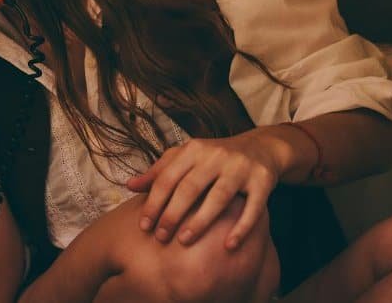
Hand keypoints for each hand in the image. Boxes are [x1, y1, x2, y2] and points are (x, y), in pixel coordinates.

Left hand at [126, 128, 287, 249]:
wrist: (260, 147)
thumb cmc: (213, 157)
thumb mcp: (186, 157)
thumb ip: (159, 172)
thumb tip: (128, 186)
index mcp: (193, 149)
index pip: (168, 178)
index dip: (154, 202)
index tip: (143, 225)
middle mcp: (216, 156)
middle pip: (190, 188)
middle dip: (172, 214)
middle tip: (160, 237)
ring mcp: (240, 168)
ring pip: (219, 198)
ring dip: (201, 221)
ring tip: (184, 241)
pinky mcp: (263, 181)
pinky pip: (253, 208)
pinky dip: (241, 227)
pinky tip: (228, 245)